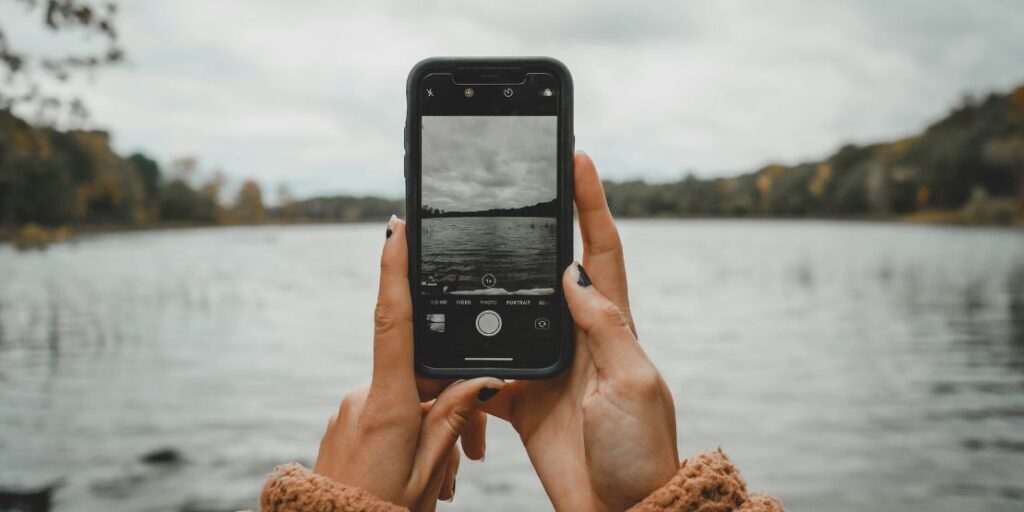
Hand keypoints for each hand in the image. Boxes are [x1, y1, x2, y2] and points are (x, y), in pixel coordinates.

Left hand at [313, 215, 504, 509]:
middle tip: (464, 457)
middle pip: (420, 374)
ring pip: (408, 398)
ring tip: (440, 478)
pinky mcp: (346, 420)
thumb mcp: (428, 472)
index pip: (394, 322)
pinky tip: (420, 469)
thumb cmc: (378, 511)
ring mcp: (352, 408)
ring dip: (431, 428)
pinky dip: (411, 432)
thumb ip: (454, 420)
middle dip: (448, 404)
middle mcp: (364, 398)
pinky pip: (389, 411)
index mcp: (388, 406)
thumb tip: (483, 381)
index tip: (397, 229)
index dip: (394, 270)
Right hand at [482, 153, 678, 510]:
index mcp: (612, 325)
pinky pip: (489, 363)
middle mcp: (580, 337)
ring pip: (513, 311)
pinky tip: (450, 333)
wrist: (619, 510)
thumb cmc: (639, 449)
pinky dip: (468, 352)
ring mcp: (550, 365)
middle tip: (514, 188)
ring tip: (469, 249)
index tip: (577, 157)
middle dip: (535, 227)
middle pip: (551, 268)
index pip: (601, 250)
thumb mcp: (630, 381)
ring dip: (493, 285)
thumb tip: (572, 273)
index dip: (591, 202)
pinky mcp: (524, 396)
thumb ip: (603, 326)